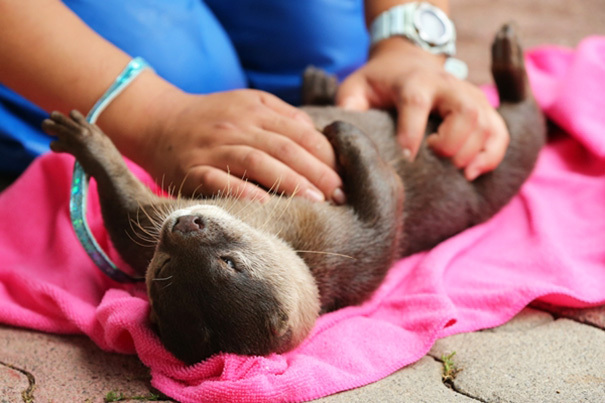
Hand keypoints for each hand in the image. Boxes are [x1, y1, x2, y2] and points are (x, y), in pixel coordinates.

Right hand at [135, 89, 343, 202]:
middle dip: (317, 172)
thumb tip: (321, 142)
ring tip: (316, 202)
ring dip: (290, 182)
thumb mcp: (248, 105)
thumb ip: (282, 118)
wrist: (158, 121)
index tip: (345, 177)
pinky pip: (220, 181)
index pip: (299, 131)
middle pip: (285, 148)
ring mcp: (214, 148)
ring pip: (258, 162)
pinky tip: (267, 206)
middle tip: (340, 195)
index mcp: (255, 109)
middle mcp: (236, 125)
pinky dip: (244, 192)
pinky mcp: (192, 169)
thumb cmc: (212, 118)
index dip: (325, 154)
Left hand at [336, 37, 508, 180]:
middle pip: (464, 111)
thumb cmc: (378, 82)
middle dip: (453, 142)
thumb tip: (343, 138)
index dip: (413, 130)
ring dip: (475, 151)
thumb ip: (349, 108)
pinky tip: (475, 172)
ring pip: (486, 121)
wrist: (407, 60)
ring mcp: (468, 95)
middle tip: (436, 159)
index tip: (407, 157)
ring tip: (459, 173)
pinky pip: (499, 131)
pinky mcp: (482, 108)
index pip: (416, 102)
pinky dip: (492, 154)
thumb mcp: (355, 87)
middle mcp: (446, 85)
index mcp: (412, 81)